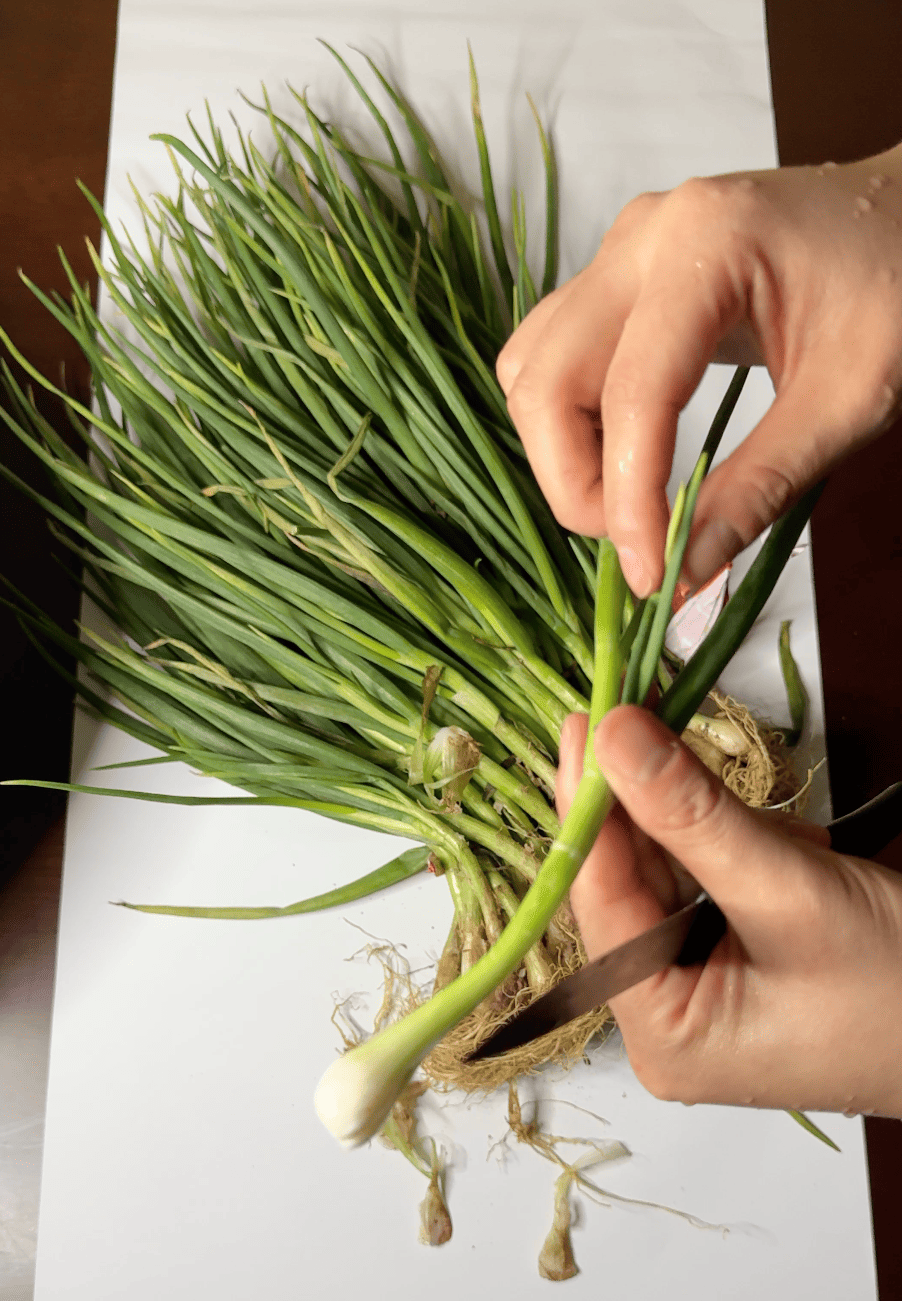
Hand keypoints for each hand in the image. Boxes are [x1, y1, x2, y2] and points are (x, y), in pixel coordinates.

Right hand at [498, 147, 901, 595]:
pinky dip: (570, 419)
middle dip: (573, 481)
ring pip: (532, 367)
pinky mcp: (618, 275)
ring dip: (560, 451)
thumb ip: (760, 486)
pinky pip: (554, 353)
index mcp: (706, 245)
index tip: (651, 576)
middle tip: (635, 541)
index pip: (632, 394)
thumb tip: (686, 571)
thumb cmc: (898, 286)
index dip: (627, 500)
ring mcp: (622, 251)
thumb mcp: (847, 399)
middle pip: (545, 380)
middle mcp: (642, 239)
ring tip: (628, 499)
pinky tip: (625, 452)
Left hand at [557, 705, 901, 1116]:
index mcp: (664, 1032)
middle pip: (627, 878)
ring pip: (669, 871)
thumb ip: (692, 813)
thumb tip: (613, 736)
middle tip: (642, 713)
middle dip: (650, 804)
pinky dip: (739, 845)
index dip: (586, 804)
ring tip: (773, 826)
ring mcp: (701, 988)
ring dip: (708, 827)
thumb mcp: (789, 891)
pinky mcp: (734, 959)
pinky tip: (790, 847)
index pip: (599, 898)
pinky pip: (709, 881)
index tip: (583, 722)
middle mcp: (667, 1016)